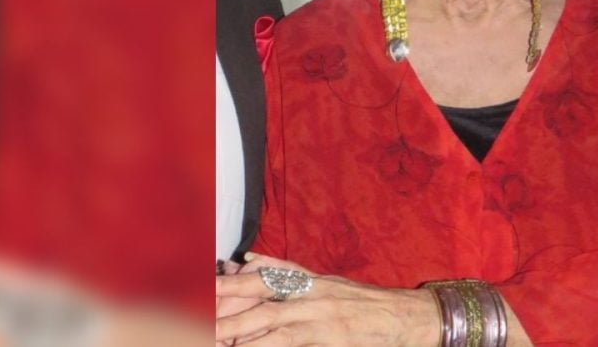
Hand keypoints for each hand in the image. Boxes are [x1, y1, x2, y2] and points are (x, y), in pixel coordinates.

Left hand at [215, 254, 438, 345]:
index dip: (229, 279)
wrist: (405, 317)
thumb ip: (286, 271)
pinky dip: (262, 344)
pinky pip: (285, 341)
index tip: (201, 282)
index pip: (260, 274)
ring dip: (235, 326)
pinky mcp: (326, 335)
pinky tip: (244, 345)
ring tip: (209, 333)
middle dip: (222, 299)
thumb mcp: (326, 282)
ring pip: (266, 317)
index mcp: (306, 278)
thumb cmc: (365, 304)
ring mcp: (317, 312)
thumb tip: (248, 259)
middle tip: (193, 305)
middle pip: (257, 291)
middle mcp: (308, 291)